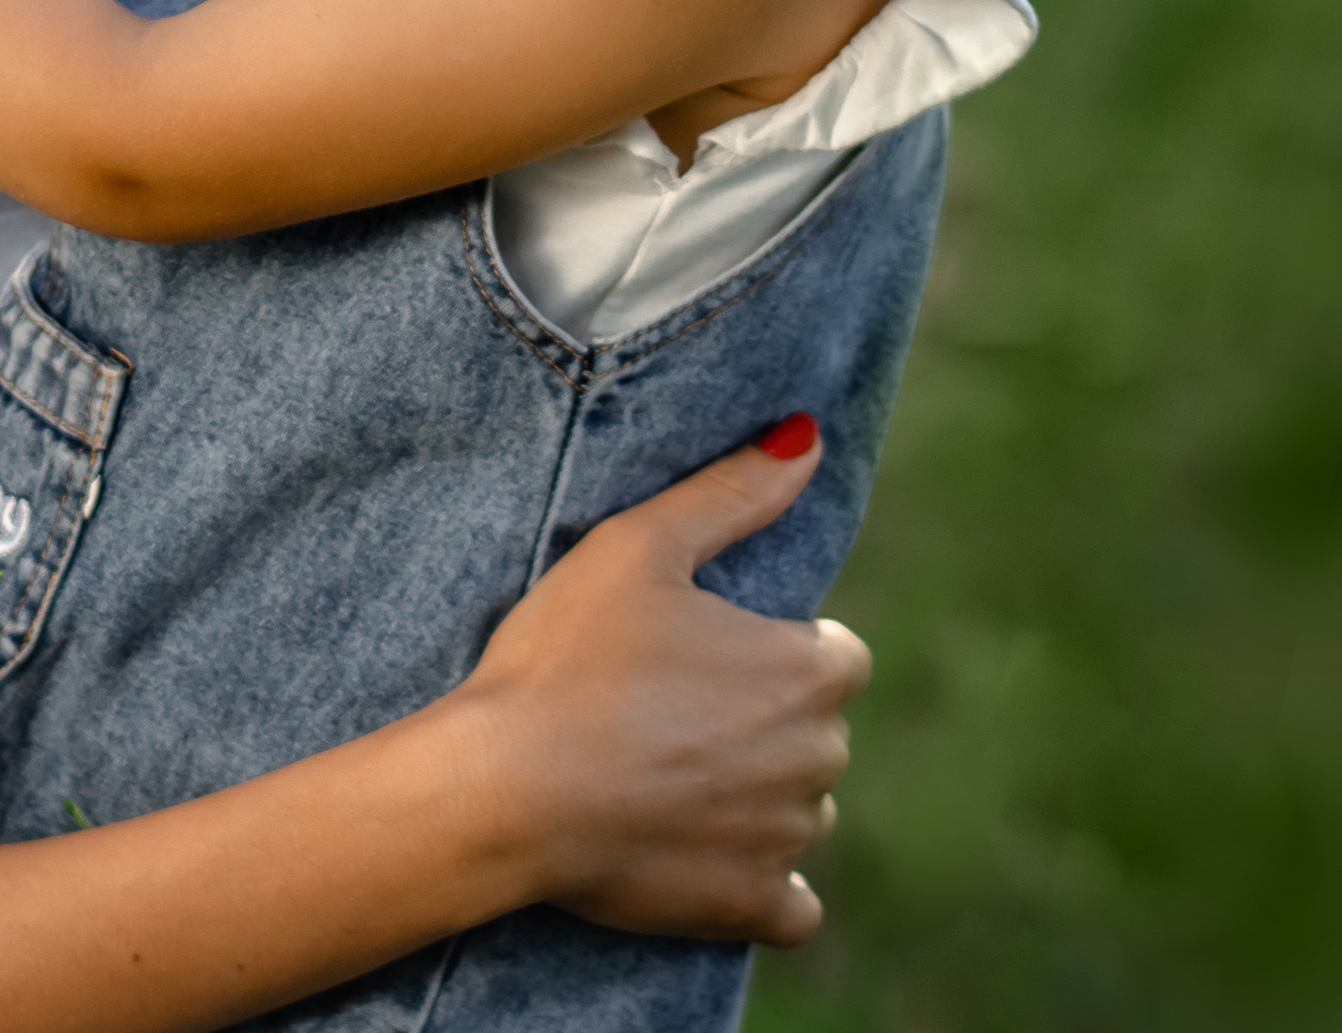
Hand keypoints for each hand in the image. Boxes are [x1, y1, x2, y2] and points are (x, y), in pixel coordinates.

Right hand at [443, 420, 867, 946]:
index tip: (703, 648)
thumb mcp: (639, 545)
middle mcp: (816, 758)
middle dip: (763, 718)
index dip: (772, 646)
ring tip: (665, 770)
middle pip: (816, 730)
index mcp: (804, 670)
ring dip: (757, 793)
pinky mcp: (749, 905)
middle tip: (668, 703)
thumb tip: (807, 435)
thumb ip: (733, 491)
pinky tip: (707, 852)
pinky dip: (761, 882)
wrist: (505, 787)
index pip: (836, 654)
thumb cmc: (567, 655)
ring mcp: (785, 840)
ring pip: (800, 810)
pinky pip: (791, 904)